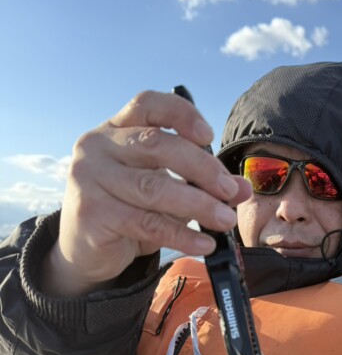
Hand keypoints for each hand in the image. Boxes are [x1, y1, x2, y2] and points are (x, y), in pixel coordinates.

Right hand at [41, 91, 251, 296]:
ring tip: (225, 220)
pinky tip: (204, 243)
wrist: (84, 249)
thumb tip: (243, 188)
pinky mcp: (92, 213)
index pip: (148, 104)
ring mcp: (90, 178)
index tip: (209, 137)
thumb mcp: (165, 191)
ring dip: (198, 205)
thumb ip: (201, 184)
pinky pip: (147, 223)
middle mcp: (98, 146)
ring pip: (154, 187)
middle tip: (231, 192)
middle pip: (158, 145)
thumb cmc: (127, 210)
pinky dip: (182, 234)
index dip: (181, 114)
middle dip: (203, 169)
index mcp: (116, 129)